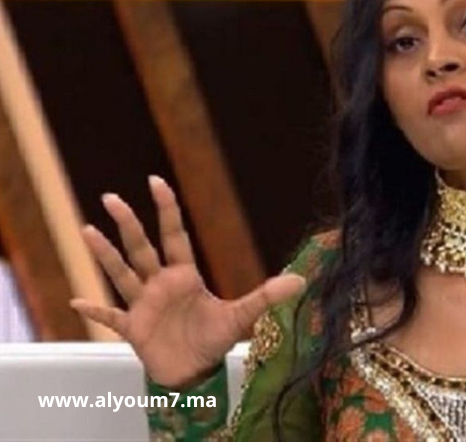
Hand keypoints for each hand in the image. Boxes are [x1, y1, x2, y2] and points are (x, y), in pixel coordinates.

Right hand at [70, 175, 306, 388]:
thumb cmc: (214, 339)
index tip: (156, 181)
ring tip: (87, 229)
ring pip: (121, 274)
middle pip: (141, 248)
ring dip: (105, 255)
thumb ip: (266, 297)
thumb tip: (301, 281)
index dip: (167, 209)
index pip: (174, 235)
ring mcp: (143, 305)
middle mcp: (160, 284)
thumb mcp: (242, 317)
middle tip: (111, 197)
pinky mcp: (132, 329)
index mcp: (184, 276)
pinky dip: (95, 311)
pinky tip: (77, 301)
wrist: (195, 372)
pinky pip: (110, 317)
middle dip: (127, 224)